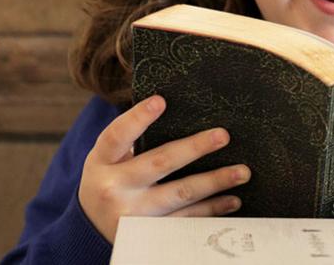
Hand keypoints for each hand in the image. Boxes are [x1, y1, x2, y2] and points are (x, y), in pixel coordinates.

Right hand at [78, 95, 250, 241]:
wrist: (90, 228)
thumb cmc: (109, 177)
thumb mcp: (108, 158)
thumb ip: (132, 139)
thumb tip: (179, 111)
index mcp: (102, 161)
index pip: (118, 135)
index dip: (138, 118)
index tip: (161, 101)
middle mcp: (114, 188)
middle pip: (159, 163)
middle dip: (194, 148)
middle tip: (223, 135)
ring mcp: (133, 214)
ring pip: (180, 194)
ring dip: (214, 181)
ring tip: (242, 172)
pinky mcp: (150, 233)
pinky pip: (186, 219)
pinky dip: (212, 210)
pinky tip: (233, 200)